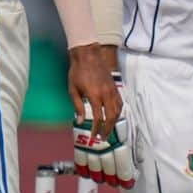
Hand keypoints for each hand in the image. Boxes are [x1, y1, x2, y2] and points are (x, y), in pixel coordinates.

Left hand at [72, 72, 134, 187]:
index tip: (93, 137)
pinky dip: (118, 112)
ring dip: (114, 122)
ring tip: (108, 130)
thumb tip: (79, 121)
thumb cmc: (78, 72)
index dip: (96, 129)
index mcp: (94, 95)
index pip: (97, 118)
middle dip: (107, 129)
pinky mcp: (115, 87)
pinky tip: (114, 116)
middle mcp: (106, 94)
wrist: (88, 55)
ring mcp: (112, 90)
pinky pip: (120, 103)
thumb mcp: (73, 90)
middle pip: (111, 117)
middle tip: (103, 138)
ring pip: (118, 111)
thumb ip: (77, 106)